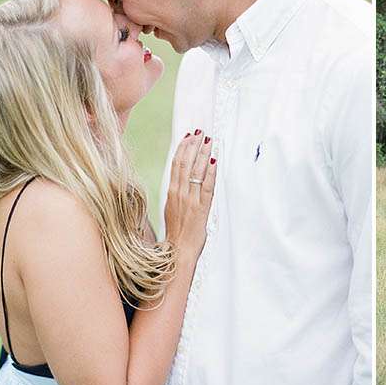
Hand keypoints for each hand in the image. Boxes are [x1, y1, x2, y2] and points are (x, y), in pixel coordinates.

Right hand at [164, 131, 216, 262]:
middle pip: (185, 163)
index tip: (188, 136)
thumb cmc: (176, 233)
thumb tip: (182, 182)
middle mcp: (179, 193)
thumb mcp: (172, 209)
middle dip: (193, 146)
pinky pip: (206, 186)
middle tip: (200, 132)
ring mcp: (190, 200)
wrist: (177, 251)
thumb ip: (177, 195)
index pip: (176, 164)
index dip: (182, 148)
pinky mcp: (201, 208)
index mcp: (171, 192)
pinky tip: (214, 161)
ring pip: (196, 171)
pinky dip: (210, 172)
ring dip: (203, 154)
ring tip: (208, 141)